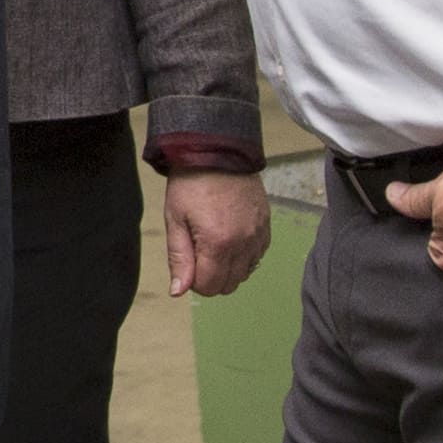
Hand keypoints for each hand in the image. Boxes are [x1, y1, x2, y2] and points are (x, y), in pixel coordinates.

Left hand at [162, 168, 272, 297]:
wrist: (218, 152)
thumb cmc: (191, 184)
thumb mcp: (175, 220)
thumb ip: (179, 259)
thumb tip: (179, 291)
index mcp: (219, 243)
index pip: (209, 287)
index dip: (193, 281)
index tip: (187, 262)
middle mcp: (244, 243)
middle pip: (228, 285)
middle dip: (210, 277)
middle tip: (197, 252)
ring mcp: (259, 235)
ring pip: (244, 273)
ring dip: (227, 268)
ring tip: (212, 243)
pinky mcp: (266, 227)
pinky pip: (257, 256)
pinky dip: (243, 256)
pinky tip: (229, 238)